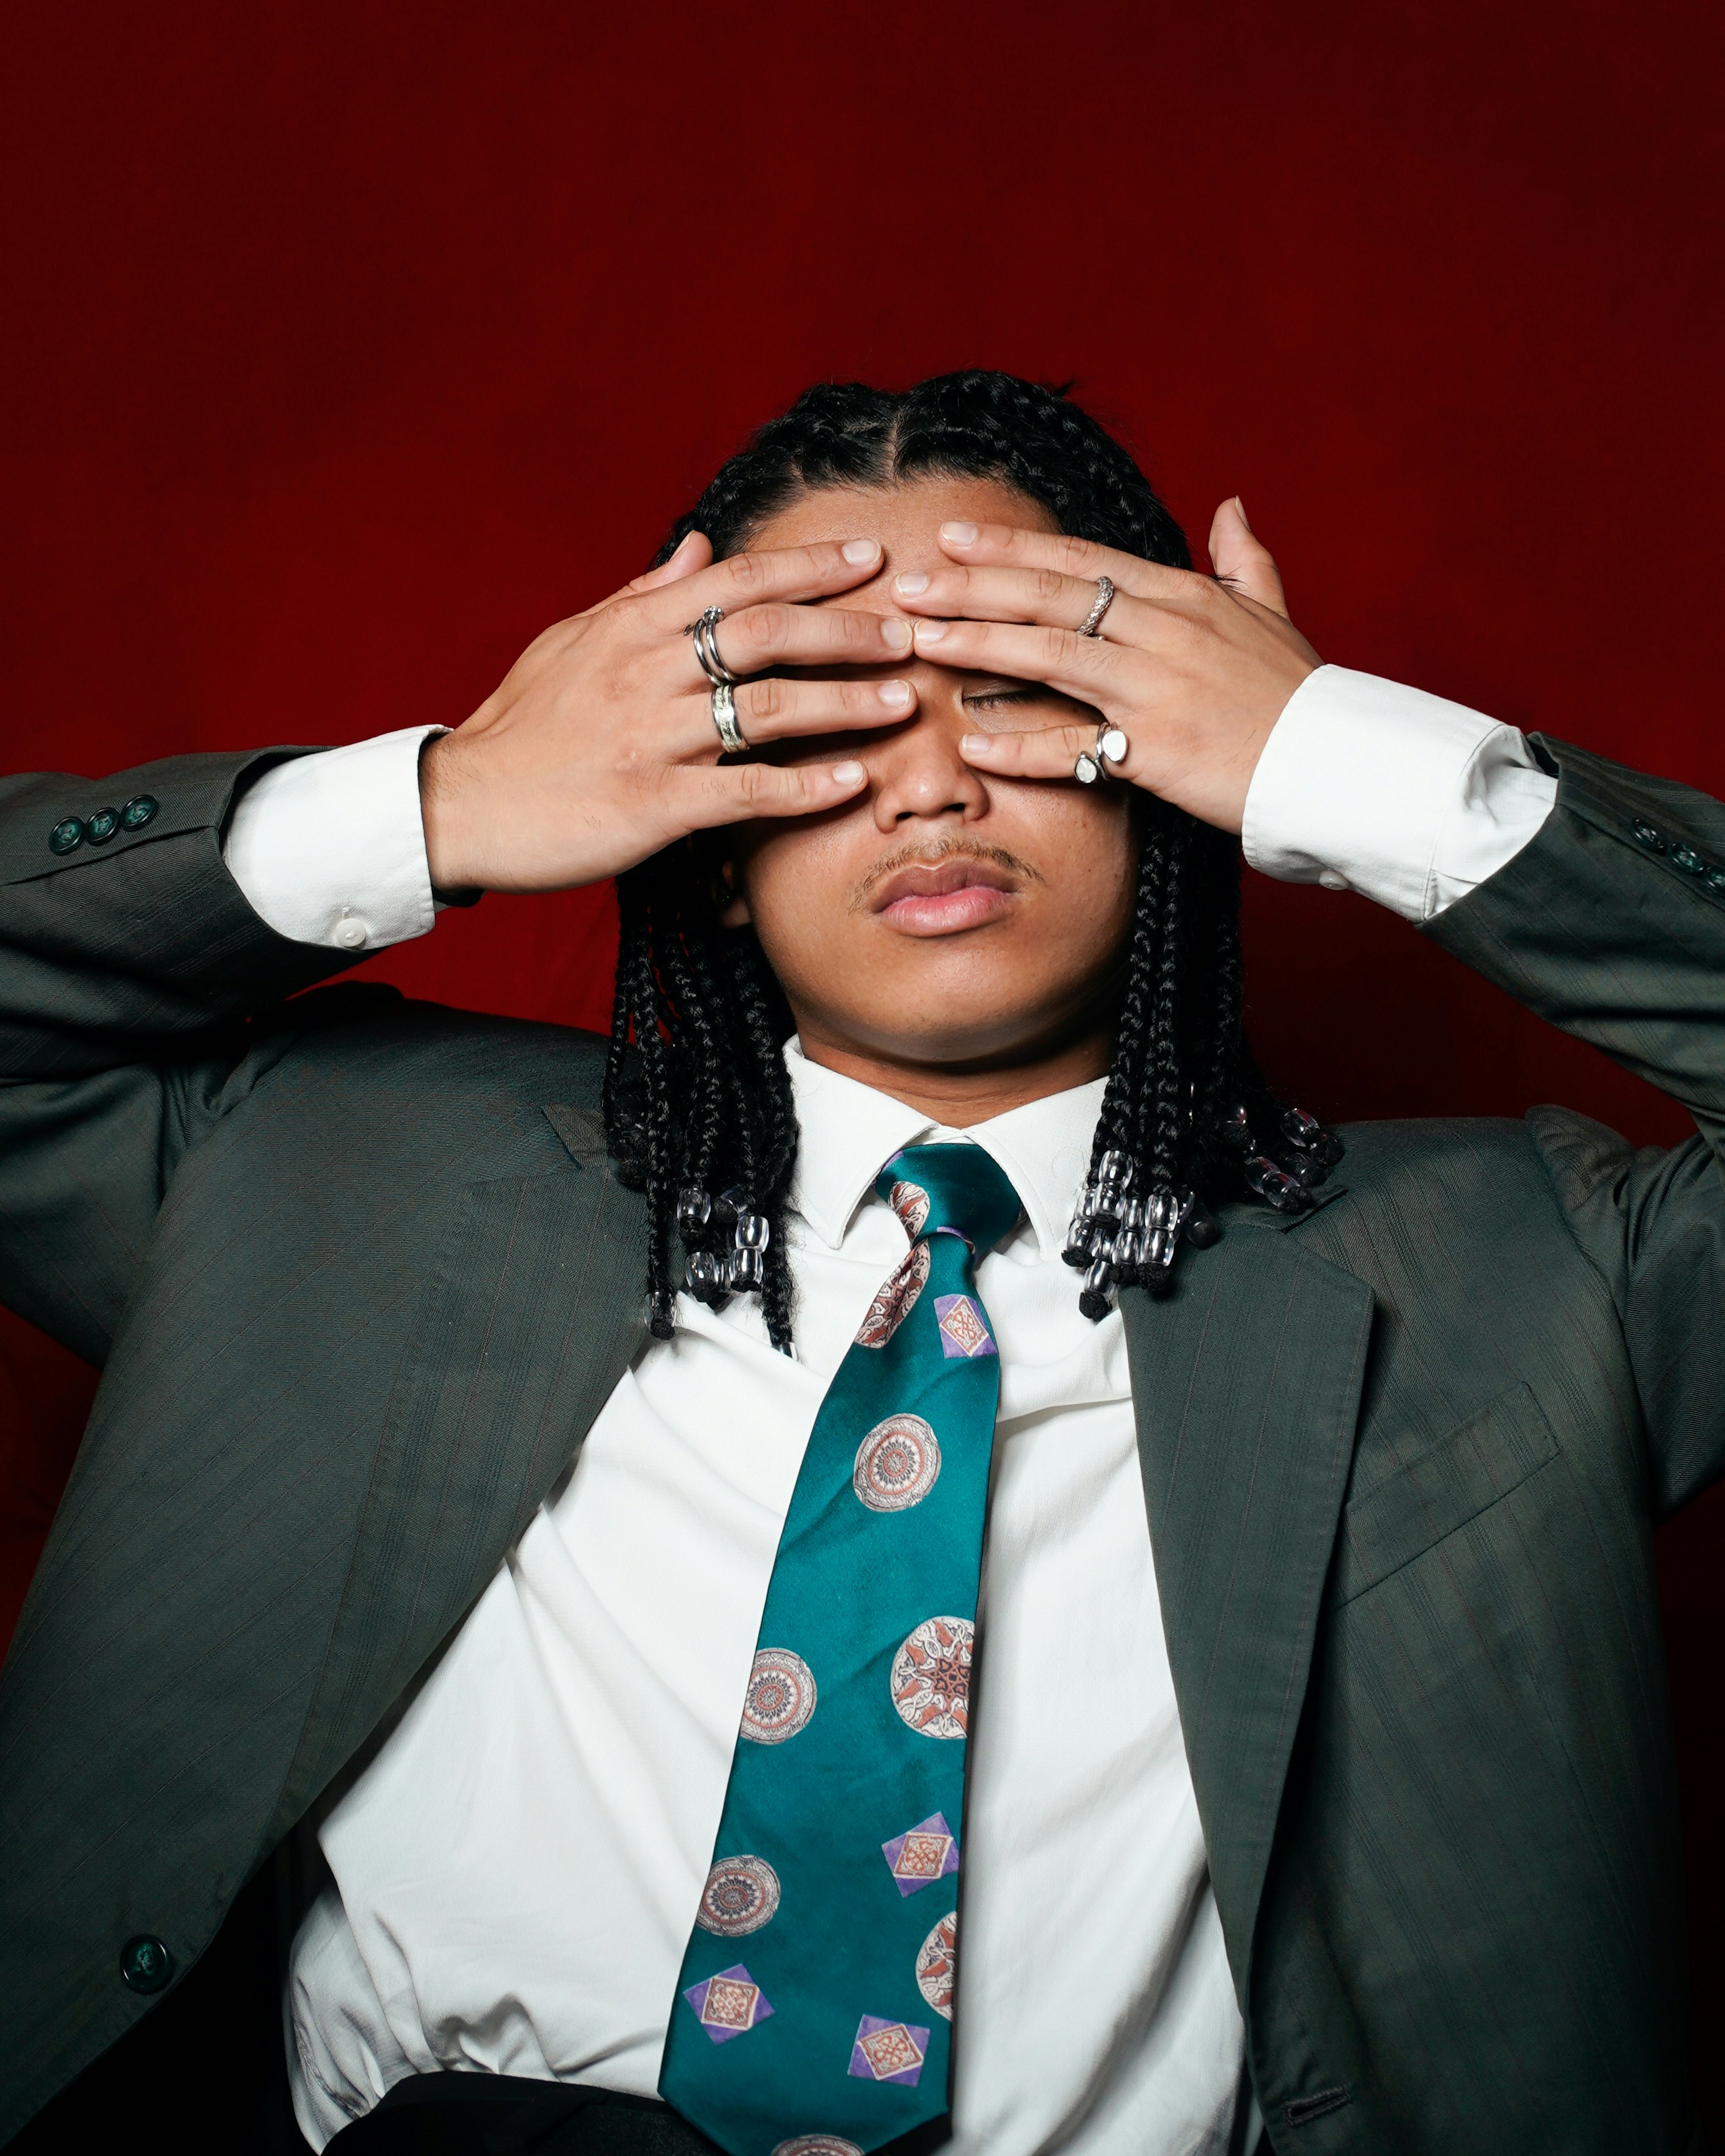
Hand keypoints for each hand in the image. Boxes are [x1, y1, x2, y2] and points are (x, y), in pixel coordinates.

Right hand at [420, 532, 917, 890]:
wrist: (463, 805)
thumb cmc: (524, 726)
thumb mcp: (573, 642)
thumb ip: (642, 594)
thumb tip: (701, 545)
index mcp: (631, 627)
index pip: (736, 581)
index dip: (810, 567)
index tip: (871, 558)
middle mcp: (646, 672)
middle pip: (765, 633)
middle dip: (845, 628)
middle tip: (910, 631)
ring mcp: (651, 738)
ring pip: (766, 708)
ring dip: (843, 702)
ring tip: (902, 700)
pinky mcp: (651, 804)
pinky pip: (743, 790)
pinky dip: (803, 786)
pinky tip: (852, 783)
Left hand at [889, 499, 1318, 834]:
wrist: (1336, 762)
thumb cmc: (1301, 694)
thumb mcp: (1275, 613)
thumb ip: (1245, 559)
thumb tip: (1232, 506)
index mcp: (1183, 594)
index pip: (1080, 559)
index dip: (1011, 547)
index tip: (955, 537)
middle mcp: (1163, 630)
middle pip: (1050, 596)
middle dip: (971, 586)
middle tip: (908, 584)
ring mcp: (1156, 689)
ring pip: (1050, 655)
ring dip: (977, 644)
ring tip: (919, 639)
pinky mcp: (1155, 750)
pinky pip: (1073, 746)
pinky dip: (1021, 746)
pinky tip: (971, 743)